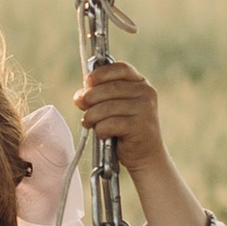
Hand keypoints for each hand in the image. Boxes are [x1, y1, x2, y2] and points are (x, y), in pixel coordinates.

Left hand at [75, 62, 206, 225]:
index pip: (120, 69)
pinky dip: (100, 130)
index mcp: (141, 84)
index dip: (101, 73)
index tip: (88, 81)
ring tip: (89, 122)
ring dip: (92, 116)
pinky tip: (102, 134)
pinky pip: (109, 124)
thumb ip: (102, 96)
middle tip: (81, 106)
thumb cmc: (126, 130)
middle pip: (108, 88)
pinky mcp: (140, 126)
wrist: (146, 156)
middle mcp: (146, 93)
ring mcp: (145, 109)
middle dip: (89, 97)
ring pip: (106, 107)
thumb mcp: (115, 107)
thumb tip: (80, 94)